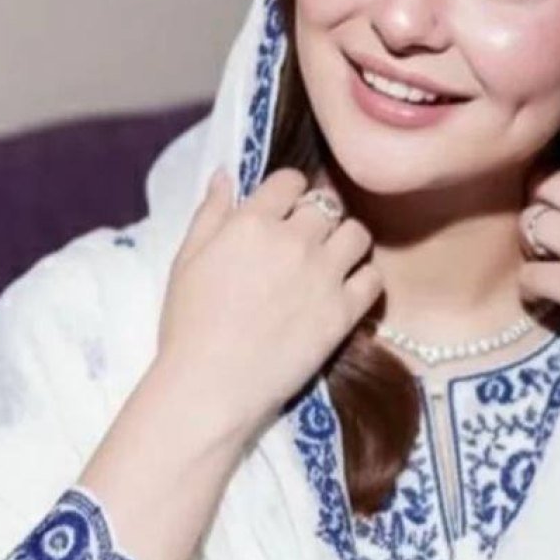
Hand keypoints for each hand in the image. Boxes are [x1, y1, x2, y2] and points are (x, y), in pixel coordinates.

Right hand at [156, 166, 382, 441]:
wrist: (210, 385)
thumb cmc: (187, 326)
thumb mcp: (186, 261)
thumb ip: (209, 214)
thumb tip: (225, 174)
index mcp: (251, 222)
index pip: (289, 180)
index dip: (289, 191)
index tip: (286, 209)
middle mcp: (294, 240)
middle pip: (327, 204)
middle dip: (318, 216)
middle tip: (308, 239)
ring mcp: (323, 275)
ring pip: (357, 234)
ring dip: (347, 241)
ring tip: (333, 260)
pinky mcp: (343, 312)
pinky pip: (373, 278)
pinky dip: (364, 279)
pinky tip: (347, 290)